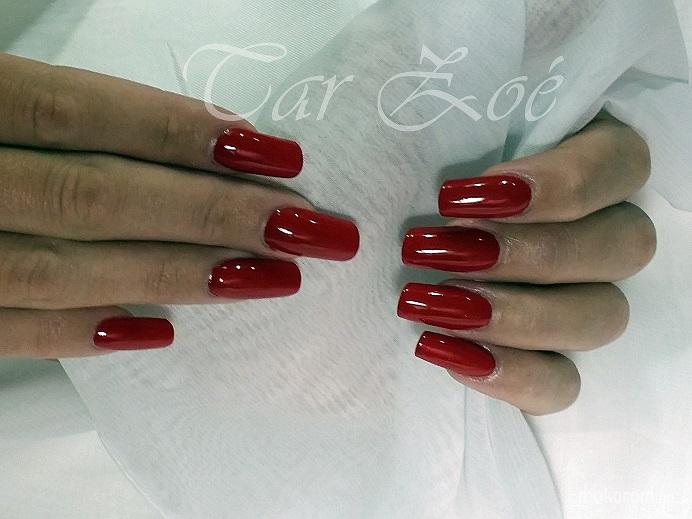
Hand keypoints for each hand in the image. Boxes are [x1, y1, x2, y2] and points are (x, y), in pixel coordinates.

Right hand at [0, 54, 358, 357]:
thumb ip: (73, 115)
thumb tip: (215, 140)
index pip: (78, 113)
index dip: (178, 131)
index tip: (280, 157)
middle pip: (93, 196)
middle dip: (211, 213)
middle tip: (307, 229)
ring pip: (62, 268)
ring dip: (175, 273)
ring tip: (270, 277)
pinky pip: (8, 329)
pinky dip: (82, 333)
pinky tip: (161, 332)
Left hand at [398, 114, 652, 414]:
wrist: (385, 250)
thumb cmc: (402, 178)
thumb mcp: (423, 141)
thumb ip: (450, 123)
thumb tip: (434, 136)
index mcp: (584, 161)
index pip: (621, 164)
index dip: (559, 183)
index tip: (462, 196)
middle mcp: (600, 231)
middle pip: (623, 246)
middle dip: (527, 253)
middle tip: (441, 251)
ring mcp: (582, 300)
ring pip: (600, 317)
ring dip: (516, 314)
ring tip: (430, 304)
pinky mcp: (551, 358)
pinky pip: (563, 383)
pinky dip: (511, 374)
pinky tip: (446, 352)